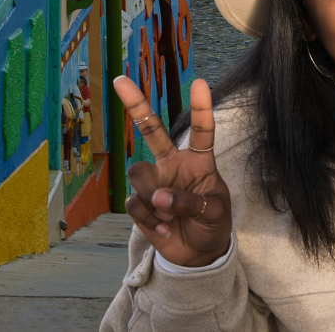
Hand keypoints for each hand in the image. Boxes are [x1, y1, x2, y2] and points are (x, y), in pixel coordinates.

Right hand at [115, 76, 231, 267]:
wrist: (199, 253)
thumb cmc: (213, 223)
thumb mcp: (215, 212)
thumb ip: (191, 201)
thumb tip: (159, 198)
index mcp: (199, 161)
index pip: (202, 131)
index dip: (201, 108)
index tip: (200, 83)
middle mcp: (172, 165)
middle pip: (151, 130)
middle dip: (136, 104)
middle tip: (120, 80)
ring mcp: (154, 182)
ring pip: (138, 173)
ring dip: (152, 197)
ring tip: (170, 216)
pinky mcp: (140, 204)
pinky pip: (134, 203)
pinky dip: (149, 219)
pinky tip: (164, 228)